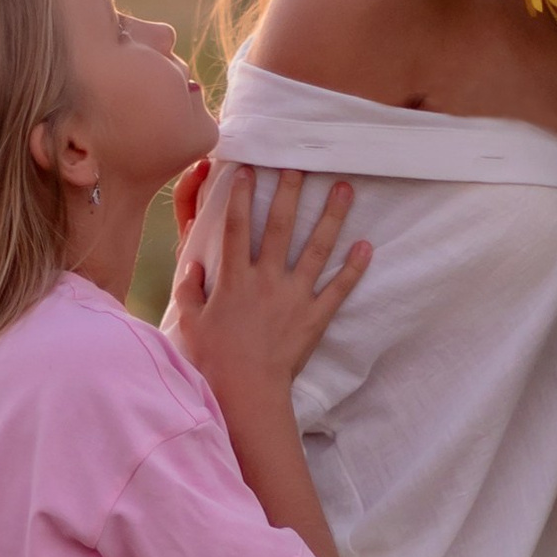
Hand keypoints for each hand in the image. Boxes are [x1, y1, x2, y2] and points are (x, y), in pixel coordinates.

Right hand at [168, 163, 369, 397]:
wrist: (246, 393)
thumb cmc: (215, 359)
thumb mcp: (191, 321)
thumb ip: (189, 288)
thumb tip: (194, 262)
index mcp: (235, 278)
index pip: (238, 226)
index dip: (243, 196)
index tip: (249, 169)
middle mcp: (267, 280)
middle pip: (281, 226)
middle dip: (291, 191)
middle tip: (300, 164)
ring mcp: (294, 297)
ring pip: (317, 249)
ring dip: (332, 216)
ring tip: (345, 188)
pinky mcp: (315, 317)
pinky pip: (339, 289)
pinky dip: (354, 268)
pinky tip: (367, 245)